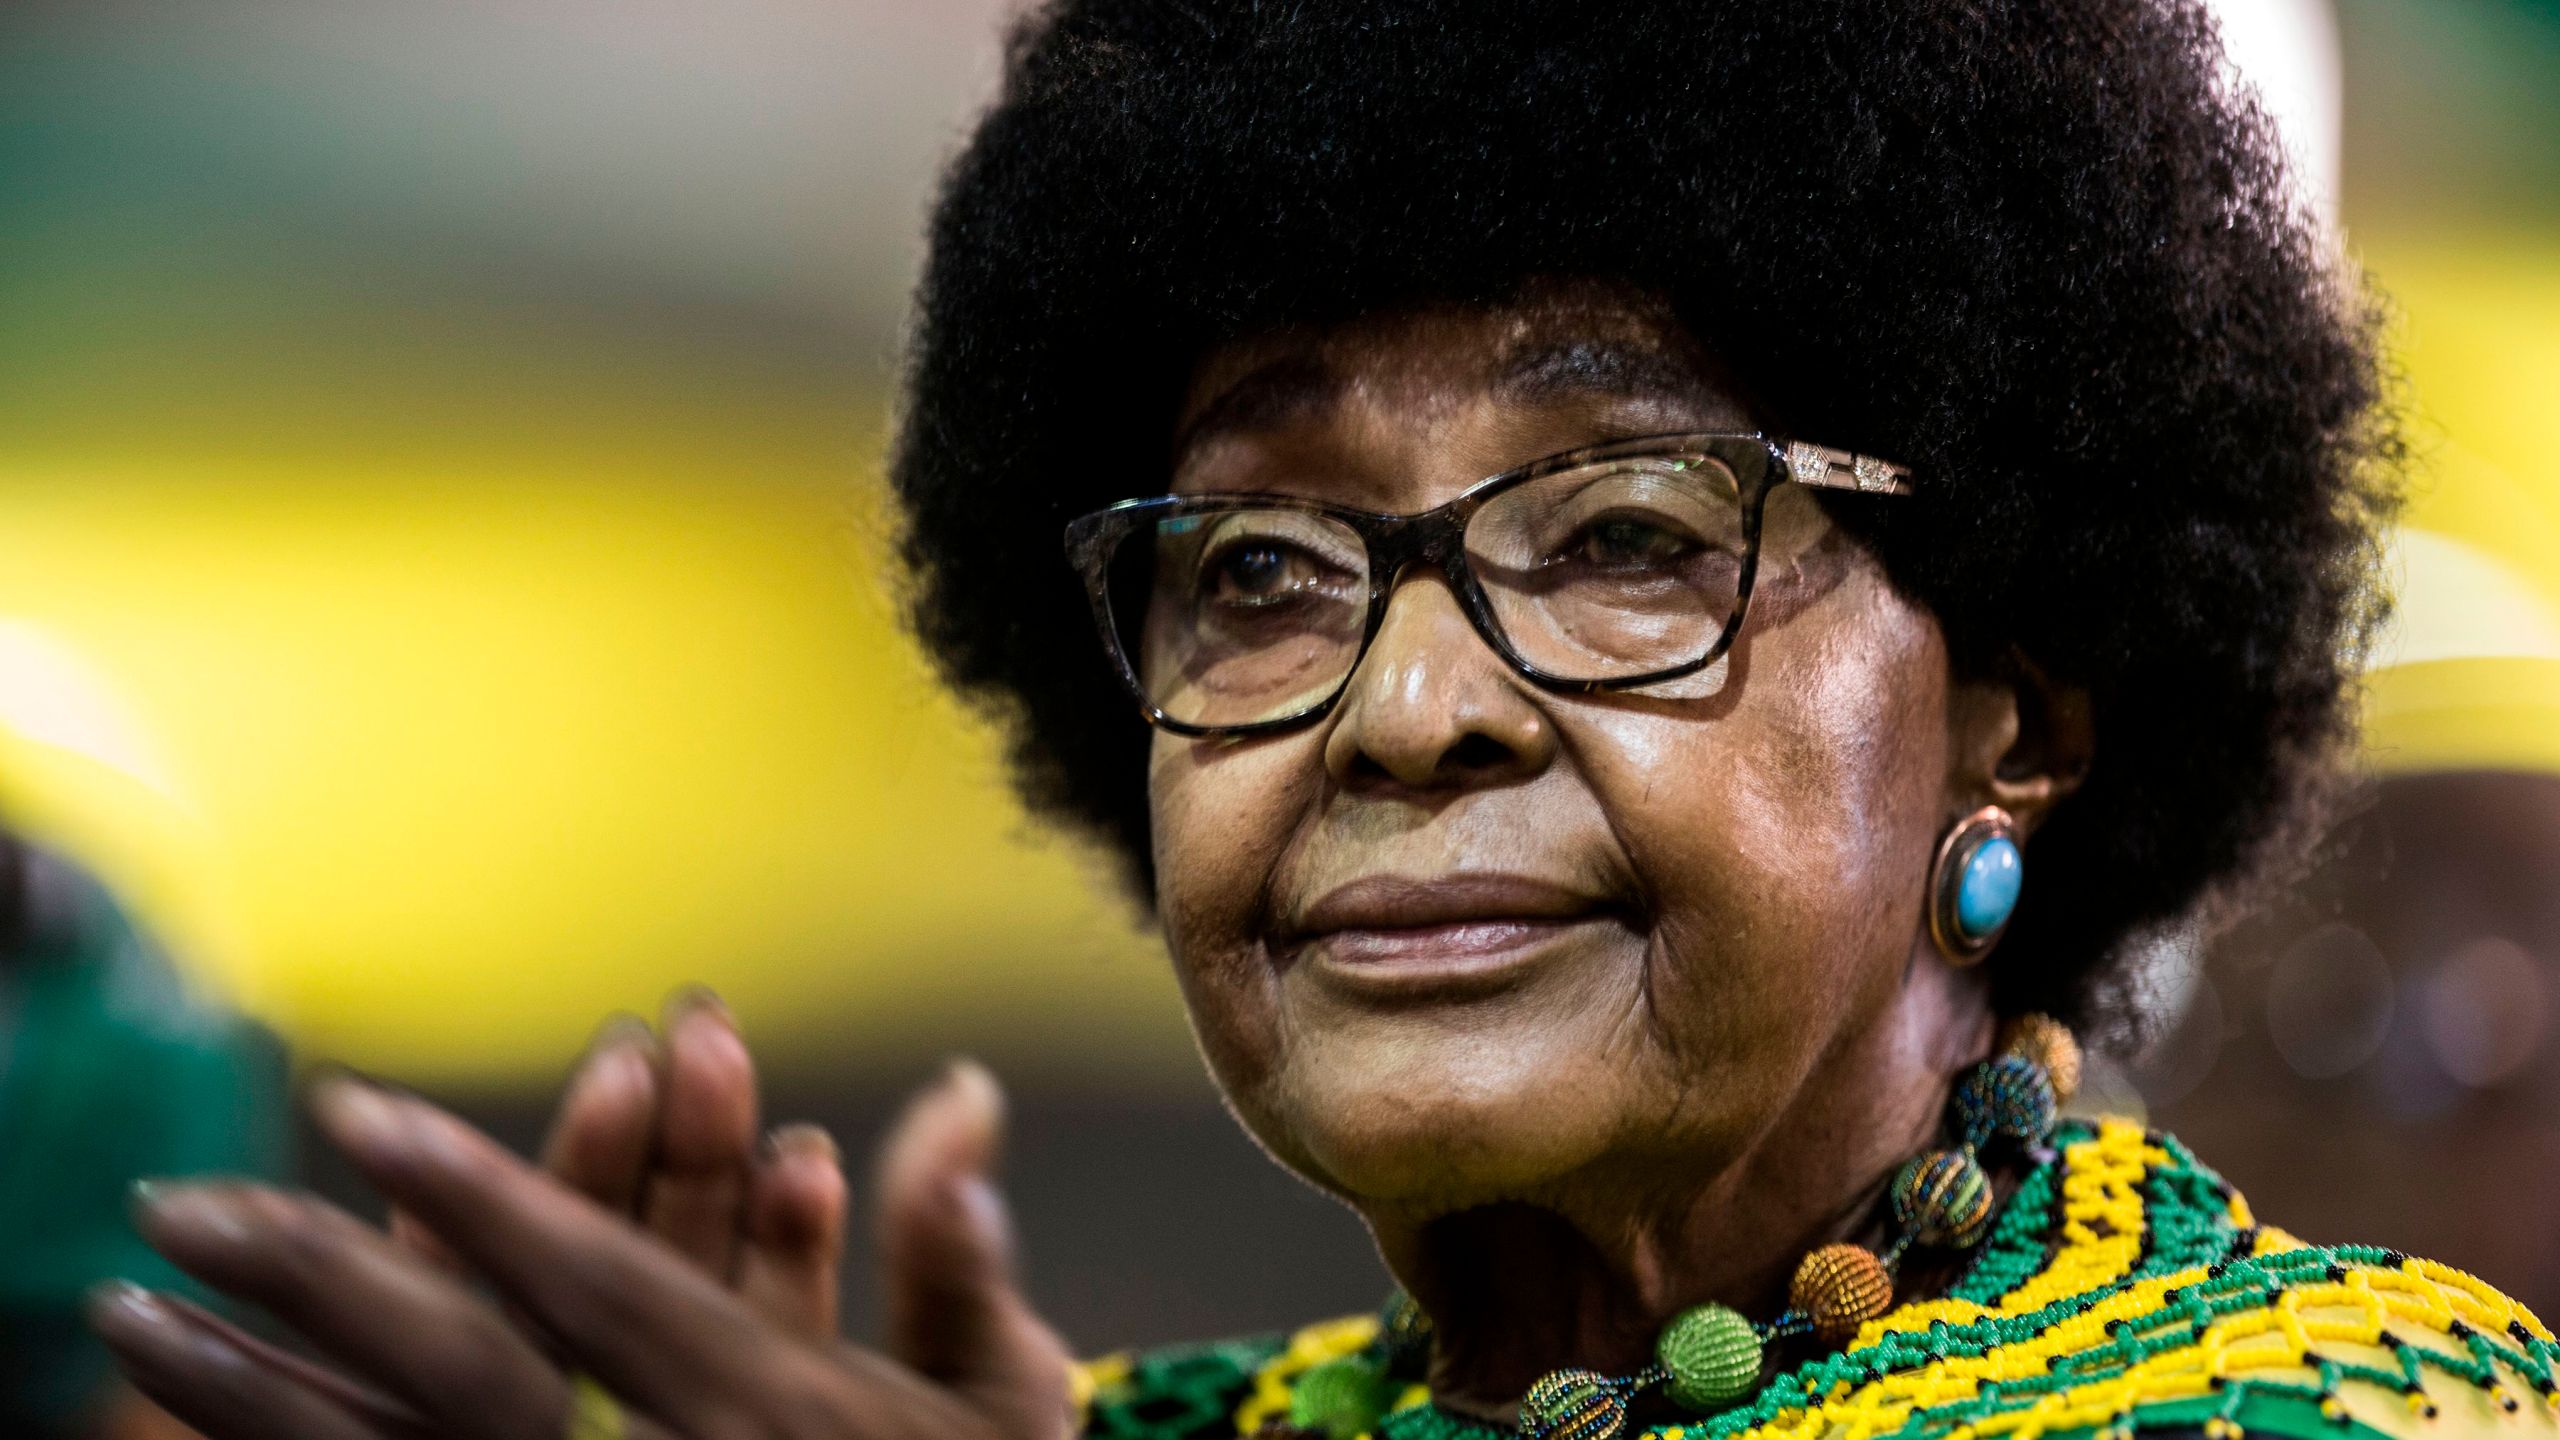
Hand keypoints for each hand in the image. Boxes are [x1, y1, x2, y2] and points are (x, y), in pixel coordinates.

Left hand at [87, 1060, 1076, 1439]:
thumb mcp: (1000, 1404)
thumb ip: (959, 1261)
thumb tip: (962, 1102)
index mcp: (769, 1413)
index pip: (595, 1282)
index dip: (476, 1190)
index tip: (358, 1110)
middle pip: (461, 1369)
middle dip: (314, 1279)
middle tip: (177, 1200)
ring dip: (253, 1390)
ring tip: (130, 1317)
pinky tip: (213, 1435)